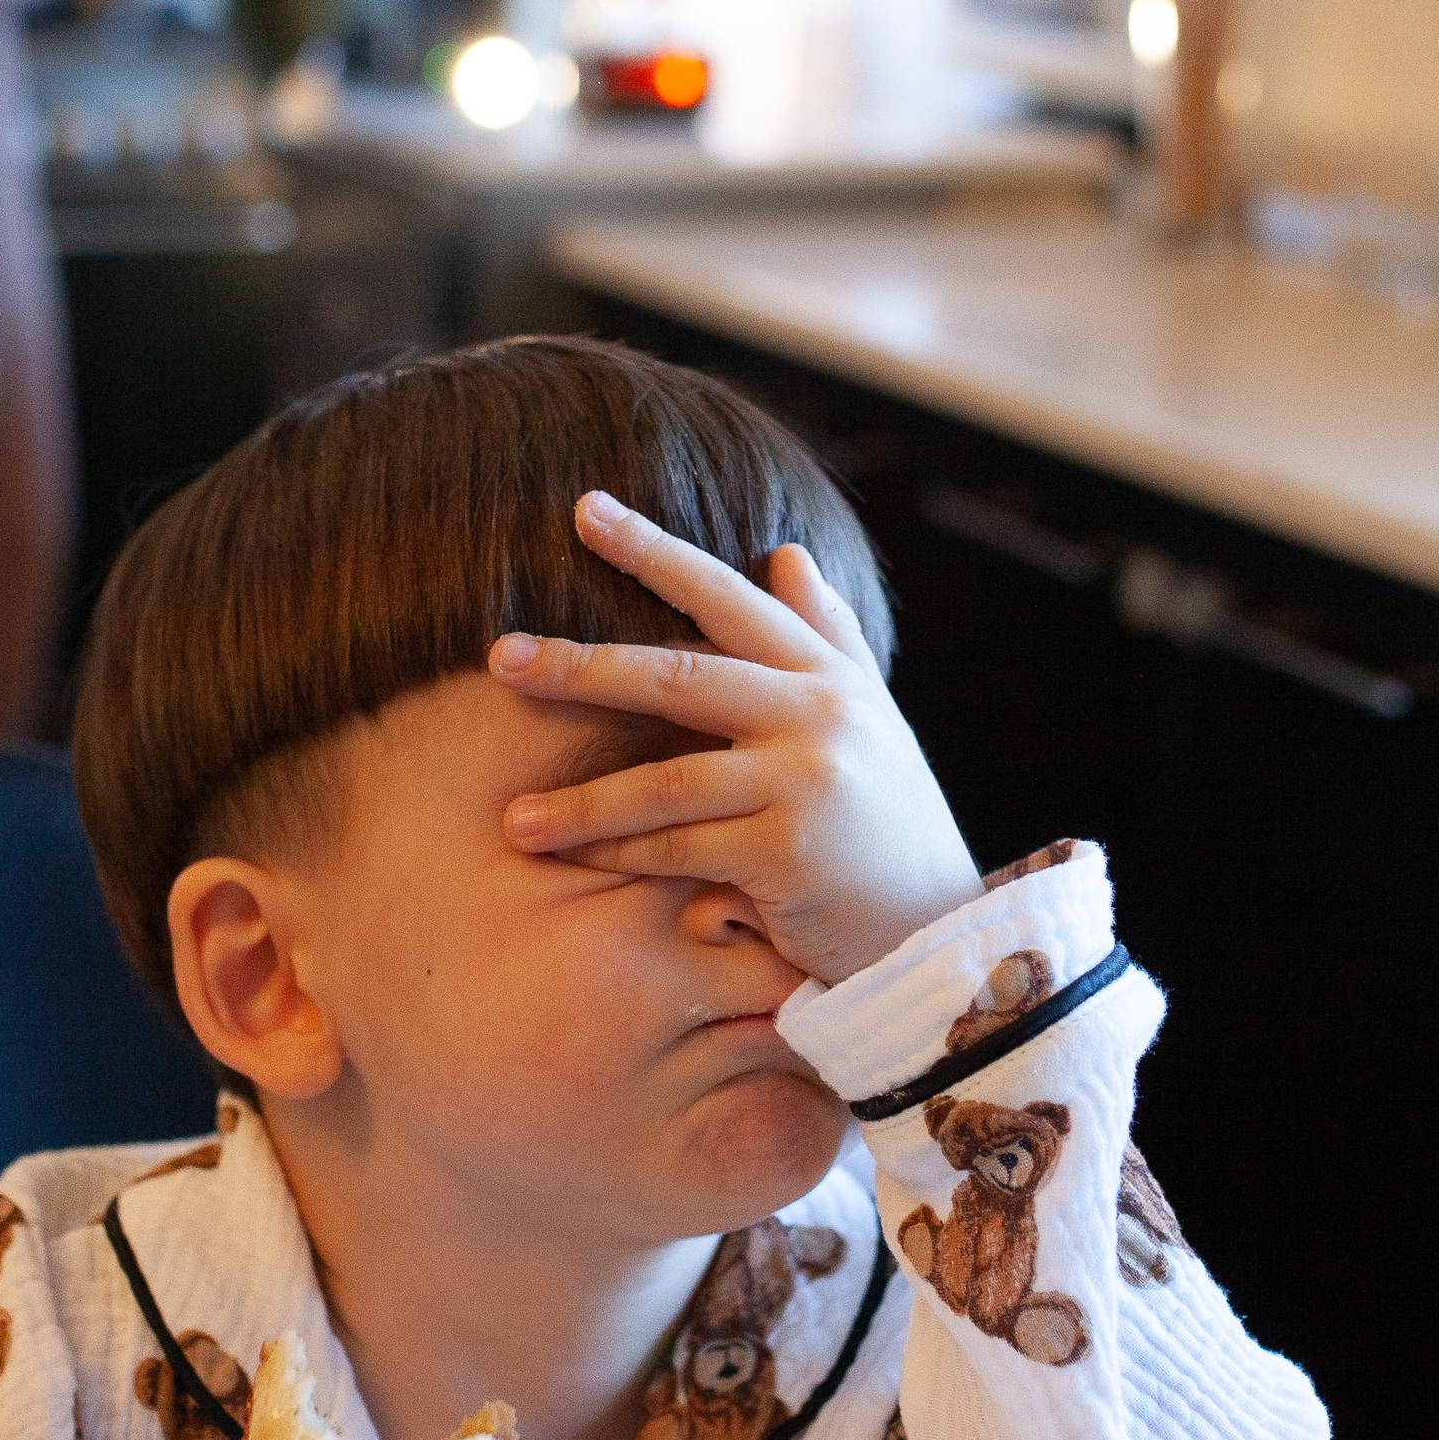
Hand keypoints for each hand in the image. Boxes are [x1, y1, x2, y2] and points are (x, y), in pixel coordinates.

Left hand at [490, 490, 979, 989]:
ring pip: (664, 780)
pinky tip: (566, 859)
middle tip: (500, 657)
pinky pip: (677, 849)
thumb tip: (785, 553)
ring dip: (580, 804)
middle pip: (677, 676)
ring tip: (512, 819)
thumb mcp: (871, 717)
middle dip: (581, 665)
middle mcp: (817, 715)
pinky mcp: (788, 855)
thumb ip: (829, 636)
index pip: (727, 596)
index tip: (584, 509)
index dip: (654, 550)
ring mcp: (804, 783)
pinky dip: (618, 855)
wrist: (939, 930)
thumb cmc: (886, 820)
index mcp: (826, 674)